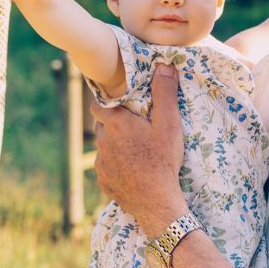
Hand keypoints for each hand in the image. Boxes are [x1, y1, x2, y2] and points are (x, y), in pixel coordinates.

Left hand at [91, 64, 188, 236]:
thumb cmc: (163, 159)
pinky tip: (132, 168)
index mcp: (116, 123)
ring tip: (135, 148)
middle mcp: (103, 141)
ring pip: (103, 146)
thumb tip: (164, 65)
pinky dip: (115, 165)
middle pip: (101, 125)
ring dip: (114, 144)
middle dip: (113, 123)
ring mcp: (101, 163)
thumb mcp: (169, 123)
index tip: (120, 103)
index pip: (99, 104)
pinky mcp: (103, 181)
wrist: (156, 202)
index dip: (107, 102)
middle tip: (133, 126)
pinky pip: (106, 167)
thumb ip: (165, 92)